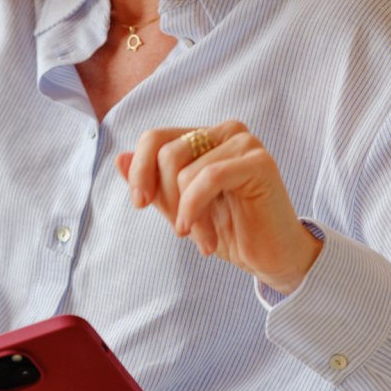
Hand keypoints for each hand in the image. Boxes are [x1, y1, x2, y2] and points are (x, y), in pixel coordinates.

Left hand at [117, 120, 321, 294]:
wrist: (272, 259)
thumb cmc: (229, 231)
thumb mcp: (179, 209)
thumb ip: (153, 184)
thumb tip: (118, 158)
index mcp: (205, 137)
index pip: (155, 138)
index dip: (139, 171)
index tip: (141, 205)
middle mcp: (225, 131)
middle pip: (166, 153)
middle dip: (166, 199)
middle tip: (182, 231)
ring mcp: (244, 142)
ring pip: (185, 170)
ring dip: (186, 215)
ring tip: (203, 240)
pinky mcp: (258, 161)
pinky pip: (207, 178)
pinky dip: (196, 211)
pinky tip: (207, 240)